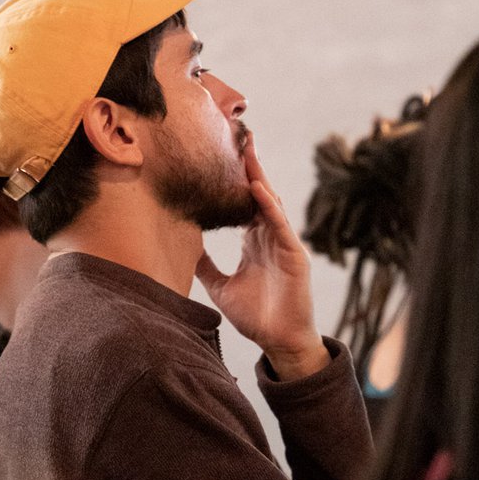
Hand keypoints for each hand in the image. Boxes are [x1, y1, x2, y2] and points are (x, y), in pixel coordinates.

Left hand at [196, 134, 329, 380]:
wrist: (279, 342)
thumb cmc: (257, 316)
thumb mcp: (221, 287)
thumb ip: (206, 267)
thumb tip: (184, 251)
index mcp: (255, 242)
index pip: (243, 203)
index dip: (233, 181)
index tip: (219, 157)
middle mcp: (269, 237)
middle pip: (259, 194)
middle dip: (249, 167)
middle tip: (237, 137)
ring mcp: (283, 243)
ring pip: (270, 203)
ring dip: (259, 177)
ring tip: (247, 152)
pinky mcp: (294, 254)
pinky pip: (280, 225)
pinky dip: (269, 206)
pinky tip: (257, 189)